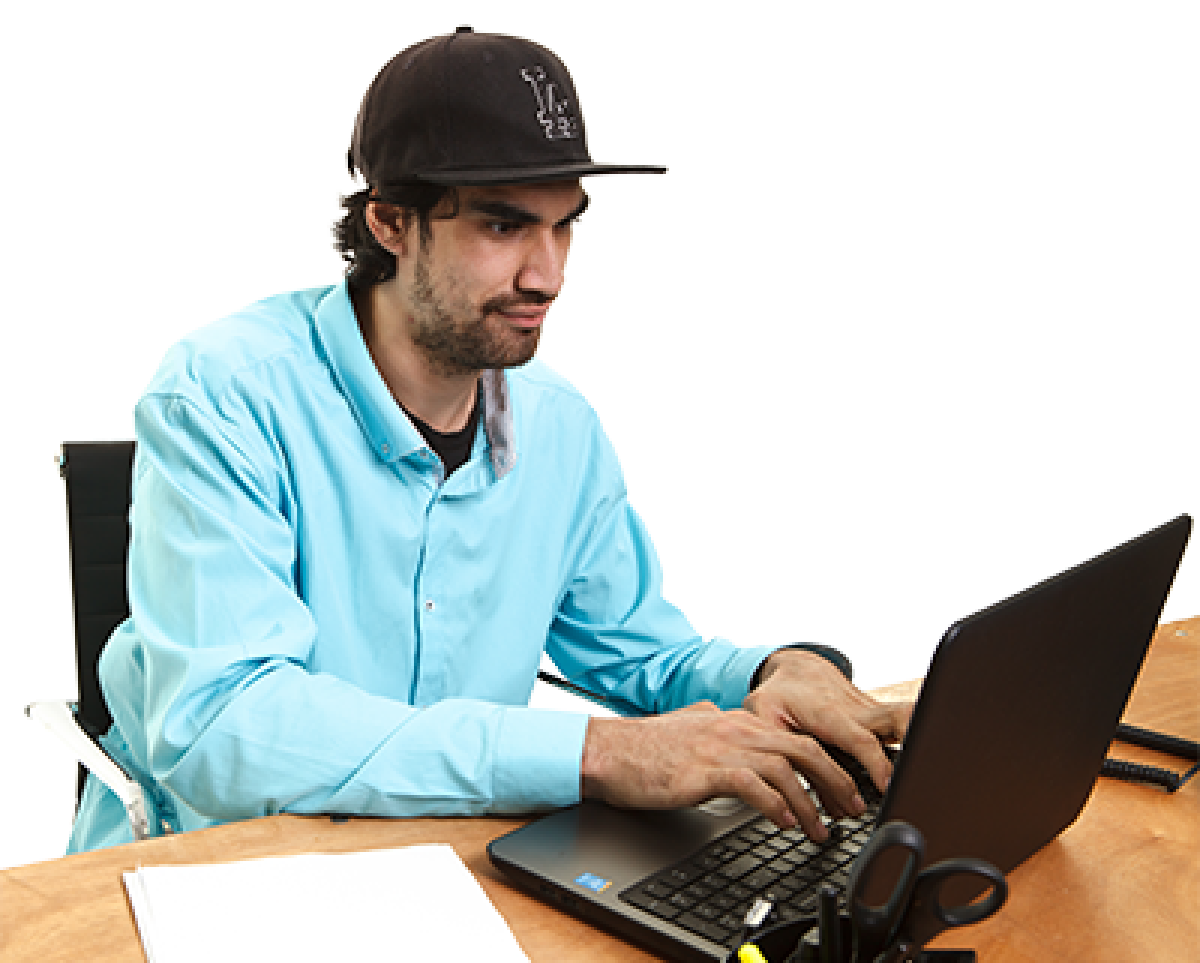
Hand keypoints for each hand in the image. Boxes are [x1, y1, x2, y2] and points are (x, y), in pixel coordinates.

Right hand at [580, 702, 865, 840]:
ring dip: (809, 802)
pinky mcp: (704, 769)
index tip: (844, 791)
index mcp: (736, 721)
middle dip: (835, 781)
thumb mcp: (691, 727)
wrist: (608, 751)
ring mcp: (720, 746)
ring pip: (784, 768)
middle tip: (852, 809)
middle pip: (803, 749)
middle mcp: (735, 728)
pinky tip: (784, 822)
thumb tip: (724, 719)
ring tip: (820, 830)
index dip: (828, 765)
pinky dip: (774, 803)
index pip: (797, 738)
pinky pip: (751, 784)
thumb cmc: (644, 748)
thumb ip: (715, 724)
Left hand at [743, 650, 914, 805]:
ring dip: (921, 736)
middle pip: (898, 717)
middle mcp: (857, 711)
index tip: (887, 786)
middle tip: (924, 772)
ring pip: (906, 717)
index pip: (860, 739)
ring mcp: (871, 712)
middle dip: (916, 737)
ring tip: (928, 773)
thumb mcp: (764, 716)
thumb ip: (781, 751)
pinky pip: (901, 727)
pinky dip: (911, 742)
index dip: (875, 763)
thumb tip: (798, 790)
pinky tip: (913, 770)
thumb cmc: (779, 693)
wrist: (798, 666)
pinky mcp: (878, 717)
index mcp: (830, 713)